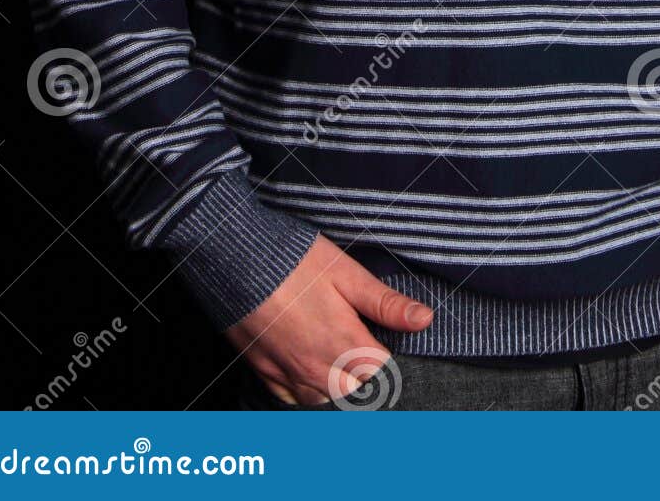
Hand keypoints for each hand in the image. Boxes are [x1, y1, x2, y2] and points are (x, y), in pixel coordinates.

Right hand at [224, 233, 433, 404]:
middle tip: (360, 342)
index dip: (386, 353)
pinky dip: (305, 391)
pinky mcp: (264, 371)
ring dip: (335, 385)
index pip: (380, 371)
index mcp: (342, 344)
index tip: (383, 335)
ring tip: (337, 356)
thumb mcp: (346, 272)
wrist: (235, 260)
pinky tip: (308, 370)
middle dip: (363, 372)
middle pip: (353, 391)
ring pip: (323, 400)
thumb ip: (385, 303)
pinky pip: (292, 400)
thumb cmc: (293, 260)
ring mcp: (287, 373)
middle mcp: (316, 368)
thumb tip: (425, 320)